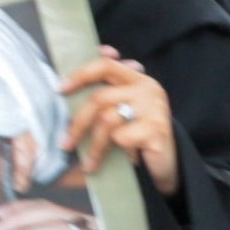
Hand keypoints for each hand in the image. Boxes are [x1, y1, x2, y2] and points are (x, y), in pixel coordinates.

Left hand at [61, 47, 179, 196]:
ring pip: (107, 120)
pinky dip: (116, 151)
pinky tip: (122, 159)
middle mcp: (148, 89)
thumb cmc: (140, 135)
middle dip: (78, 123)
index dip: (80, 75)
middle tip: (65, 144)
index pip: (105, 66)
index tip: (60, 89)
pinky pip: (122, 137)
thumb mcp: (124, 110)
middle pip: (100, 97)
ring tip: (88, 163)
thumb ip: (106, 91)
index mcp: (138, 80)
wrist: (169, 163)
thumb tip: (75, 76)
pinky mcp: (157, 130)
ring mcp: (154, 108)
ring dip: (93, 146)